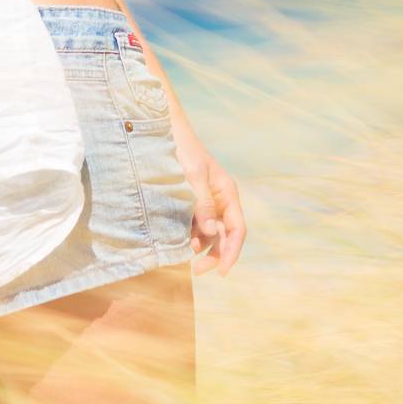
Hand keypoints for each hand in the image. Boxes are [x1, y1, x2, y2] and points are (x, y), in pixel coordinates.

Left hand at [171, 122, 245, 276]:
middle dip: (215, 254)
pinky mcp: (191, 202)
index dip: (232, 251)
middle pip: (225, 235)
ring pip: (210, 233)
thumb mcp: (193, 176)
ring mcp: (206, 201)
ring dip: (202, 247)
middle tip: (198, 270)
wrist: (165, 132)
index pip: (237, 229)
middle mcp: (220, 200)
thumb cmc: (183, 150)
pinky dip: (191, 235)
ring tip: (186, 254)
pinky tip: (180, 241)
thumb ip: (202, 203)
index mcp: (227, 193)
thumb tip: (211, 231)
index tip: (221, 271)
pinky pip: (195, 225)